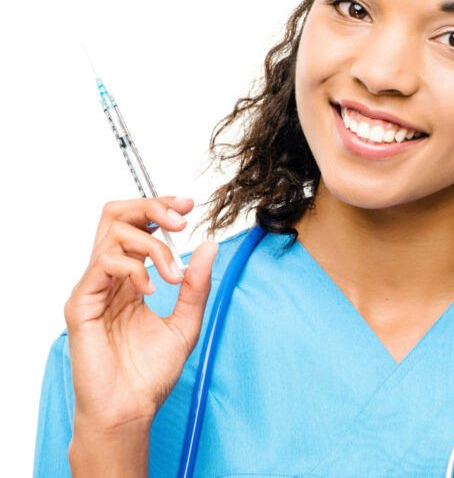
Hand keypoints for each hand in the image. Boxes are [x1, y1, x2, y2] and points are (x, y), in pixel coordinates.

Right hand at [64, 196, 217, 434]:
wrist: (131, 410)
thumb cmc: (150, 373)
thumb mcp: (186, 321)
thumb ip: (197, 285)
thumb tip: (209, 245)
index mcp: (130, 277)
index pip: (137, 224)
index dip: (160, 206)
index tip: (189, 206)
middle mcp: (109, 277)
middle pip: (116, 215)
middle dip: (151, 207)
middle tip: (181, 219)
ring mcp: (93, 288)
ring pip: (112, 233)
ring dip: (152, 244)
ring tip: (173, 273)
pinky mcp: (81, 305)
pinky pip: (103, 264)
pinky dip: (135, 268)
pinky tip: (152, 289)